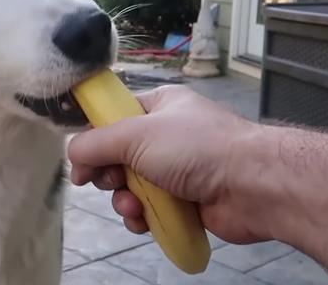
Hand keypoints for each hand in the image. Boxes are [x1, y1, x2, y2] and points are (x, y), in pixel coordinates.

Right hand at [68, 85, 268, 243]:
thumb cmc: (197, 148)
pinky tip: (145, 221)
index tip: (82, 162)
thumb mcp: (136, 135)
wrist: (254, 186)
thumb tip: (72, 154)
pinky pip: (151, 210)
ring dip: (125, 200)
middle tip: (110, 183)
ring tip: (133, 207)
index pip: (115, 117)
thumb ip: (96, 143)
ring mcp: (178, 170)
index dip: (94, 139)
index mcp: (160, 107)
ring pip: (132, 187)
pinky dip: (143, 217)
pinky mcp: (186, 201)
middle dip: (109, 175)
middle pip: (119, 157)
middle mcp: (168, 136)